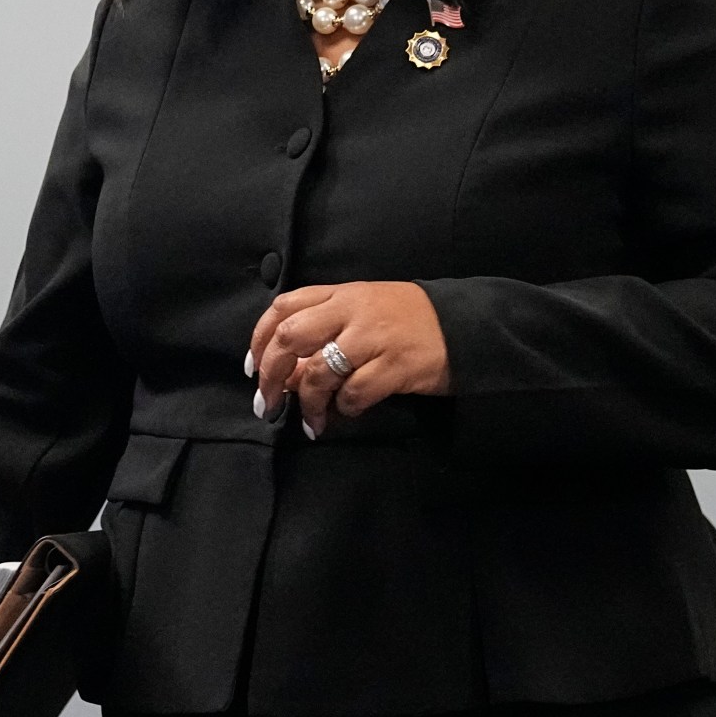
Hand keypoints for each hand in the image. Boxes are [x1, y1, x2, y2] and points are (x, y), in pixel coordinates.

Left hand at [248, 282, 451, 438]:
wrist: (463, 326)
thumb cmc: (408, 321)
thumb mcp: (363, 313)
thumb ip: (325, 332)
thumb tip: (284, 374)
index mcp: (342, 294)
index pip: (284, 307)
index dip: (259, 339)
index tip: (252, 369)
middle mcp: (352, 311)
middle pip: (290, 338)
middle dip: (270, 375)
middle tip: (268, 403)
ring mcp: (374, 338)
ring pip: (319, 372)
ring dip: (307, 404)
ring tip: (312, 423)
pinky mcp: (396, 366)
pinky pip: (354, 393)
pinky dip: (344, 408)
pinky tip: (348, 412)